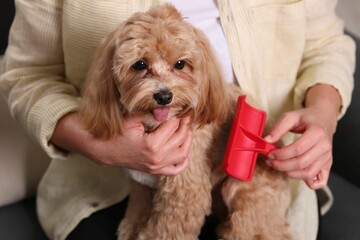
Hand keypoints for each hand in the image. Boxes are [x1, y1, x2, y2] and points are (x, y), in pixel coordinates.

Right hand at [51, 113, 192, 174]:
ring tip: (187, 128)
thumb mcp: (133, 118)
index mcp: (152, 145)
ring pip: (183, 154)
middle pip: (180, 139)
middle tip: (186, 115)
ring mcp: (156, 167)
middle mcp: (157, 158)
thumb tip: (167, 106)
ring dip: (188, 140)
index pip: (173, 126)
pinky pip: (176, 169)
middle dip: (185, 125)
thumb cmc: (117, 132)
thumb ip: (150, 112)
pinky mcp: (155, 171)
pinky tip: (186, 150)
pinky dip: (184, 160)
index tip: (181, 107)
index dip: (178, 115)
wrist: (104, 150)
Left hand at [264, 84, 340, 189]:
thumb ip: (278, 128)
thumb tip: (266, 141)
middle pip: (301, 163)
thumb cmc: (306, 118)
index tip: (270, 154)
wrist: (323, 119)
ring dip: (290, 173)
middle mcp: (325, 146)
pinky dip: (308, 182)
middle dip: (282, 165)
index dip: (281, 154)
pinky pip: (320, 181)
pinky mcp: (327, 165)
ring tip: (279, 166)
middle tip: (270, 161)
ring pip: (308, 173)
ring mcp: (327, 157)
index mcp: (317, 132)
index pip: (297, 149)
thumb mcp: (291, 117)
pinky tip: (296, 174)